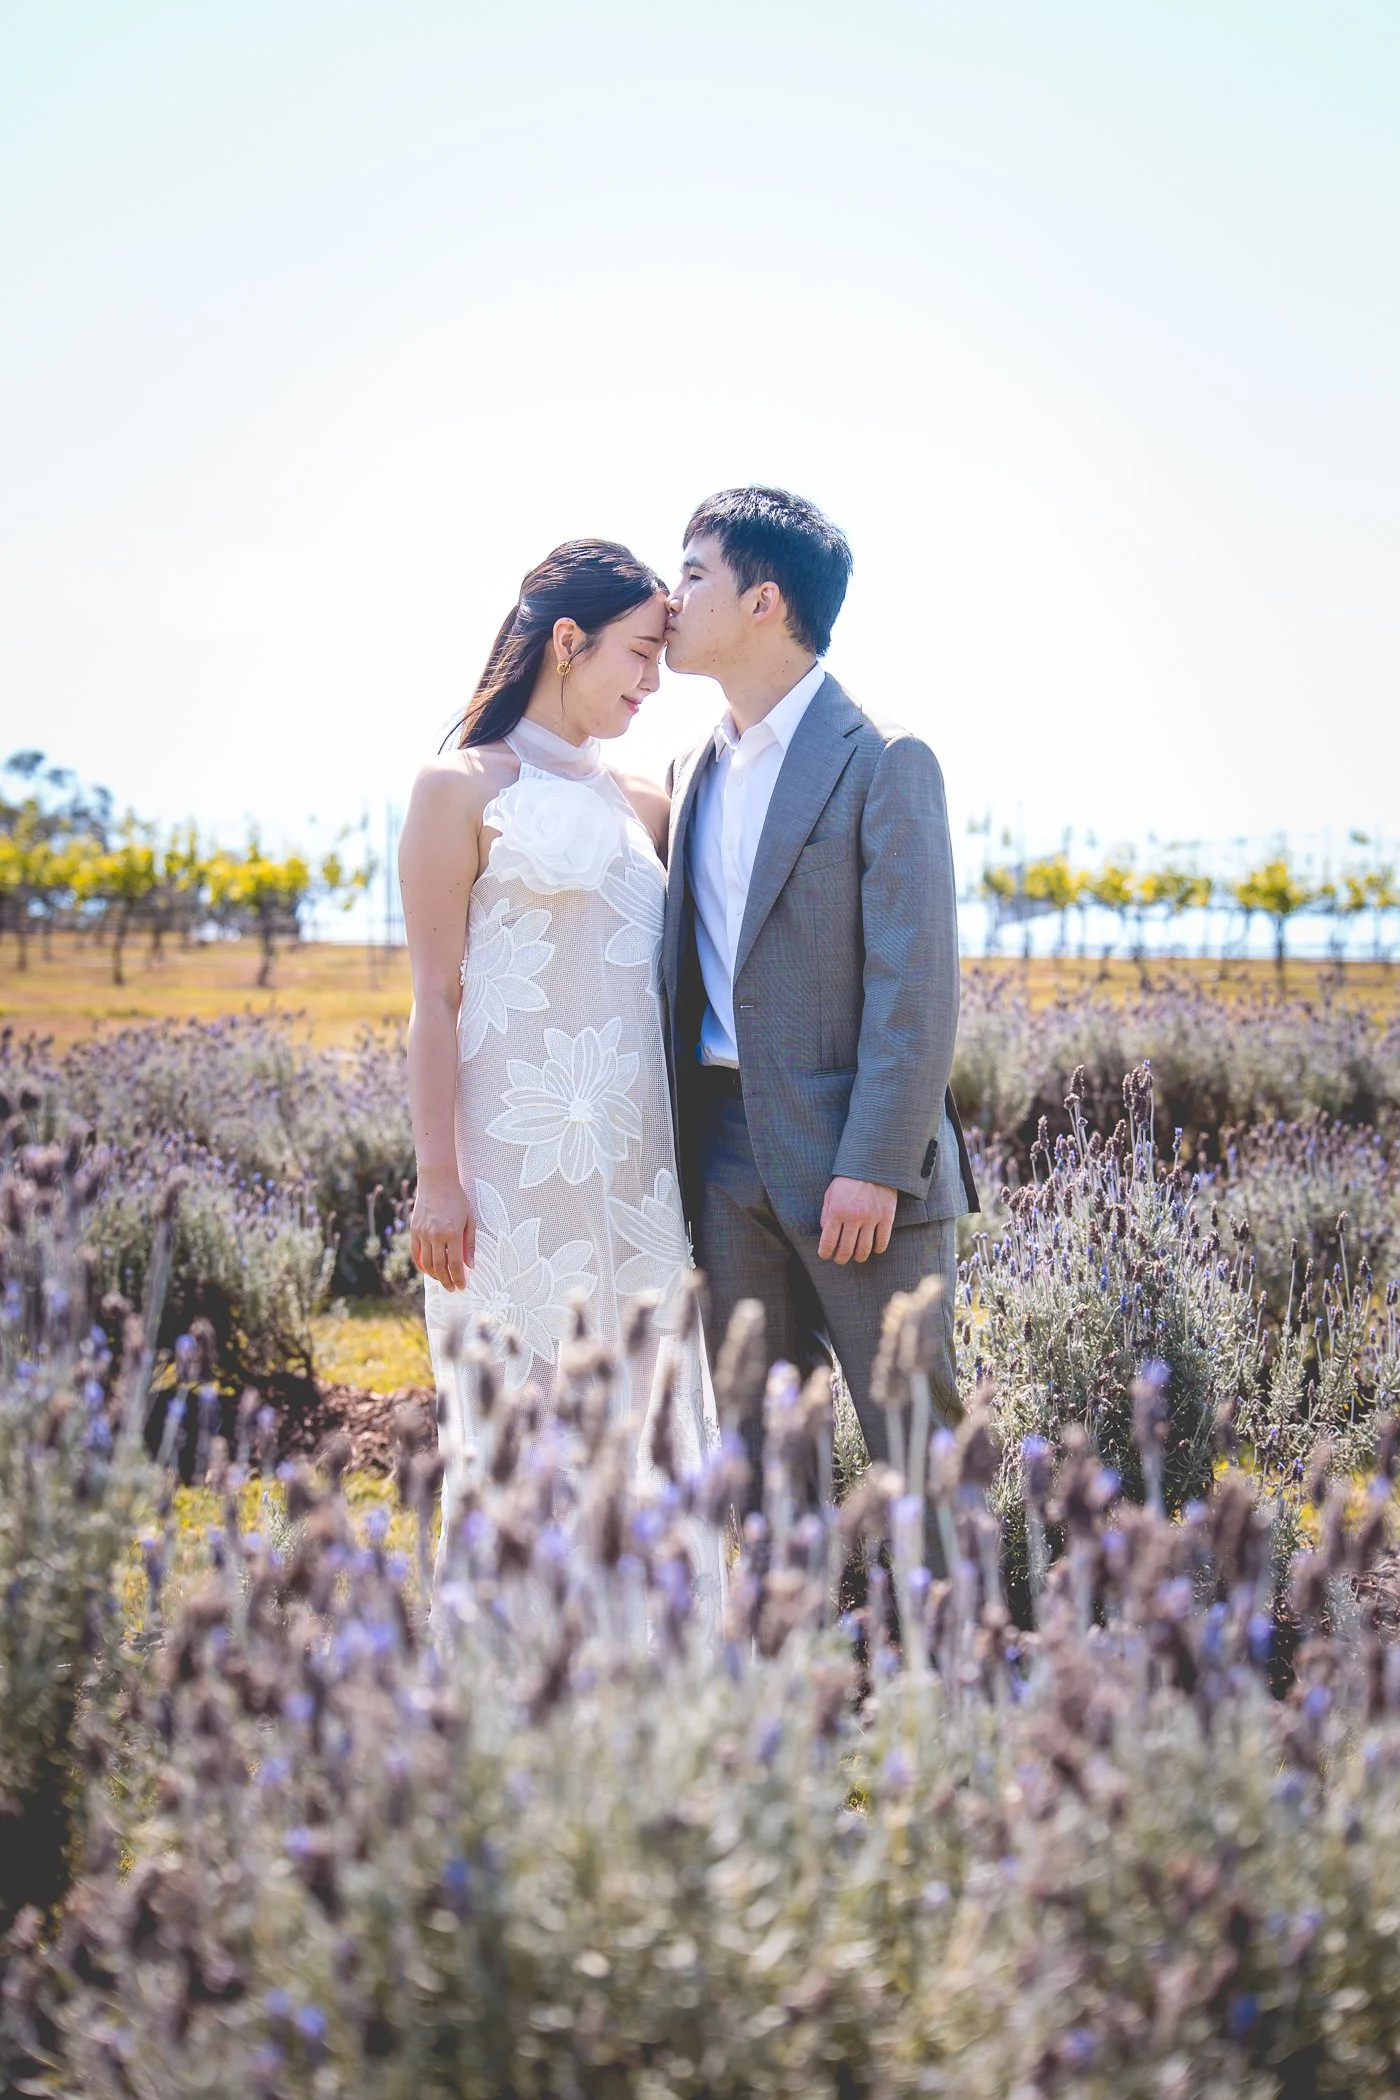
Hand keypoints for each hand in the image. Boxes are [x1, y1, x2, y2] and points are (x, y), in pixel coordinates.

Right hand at [410, 1170, 474, 1289]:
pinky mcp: (414, 1230)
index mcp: (453, 1233)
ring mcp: (423, 1233)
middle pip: (440, 1267)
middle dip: (447, 1281)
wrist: (437, 1182)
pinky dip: (421, 1265)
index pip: (455, 1264)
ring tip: (442, 1281)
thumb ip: (470, 1244)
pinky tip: (428, 1270)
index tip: (462, 1287)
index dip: (458, 1278)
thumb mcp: (470, 1219)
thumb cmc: (457, 1200)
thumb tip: (470, 1265)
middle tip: (452, 1289)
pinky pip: (416, 1253)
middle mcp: (436, 1235)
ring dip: (435, 1275)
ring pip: (427, 1263)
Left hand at [818, 1177, 896, 1263]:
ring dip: (858, 1257)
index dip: (825, 1254)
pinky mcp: (887, 1217)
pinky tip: (873, 1247)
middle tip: (840, 1259)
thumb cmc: (848, 1179)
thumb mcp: (831, 1193)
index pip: (828, 1242)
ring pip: (864, 1250)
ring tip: (856, 1256)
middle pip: (846, 1250)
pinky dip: (877, 1249)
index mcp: (837, 1211)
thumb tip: (825, 1233)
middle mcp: (853, 1217)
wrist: (873, 1164)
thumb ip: (826, 1214)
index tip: (826, 1255)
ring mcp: (871, 1218)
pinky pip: (882, 1242)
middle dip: (841, 1259)